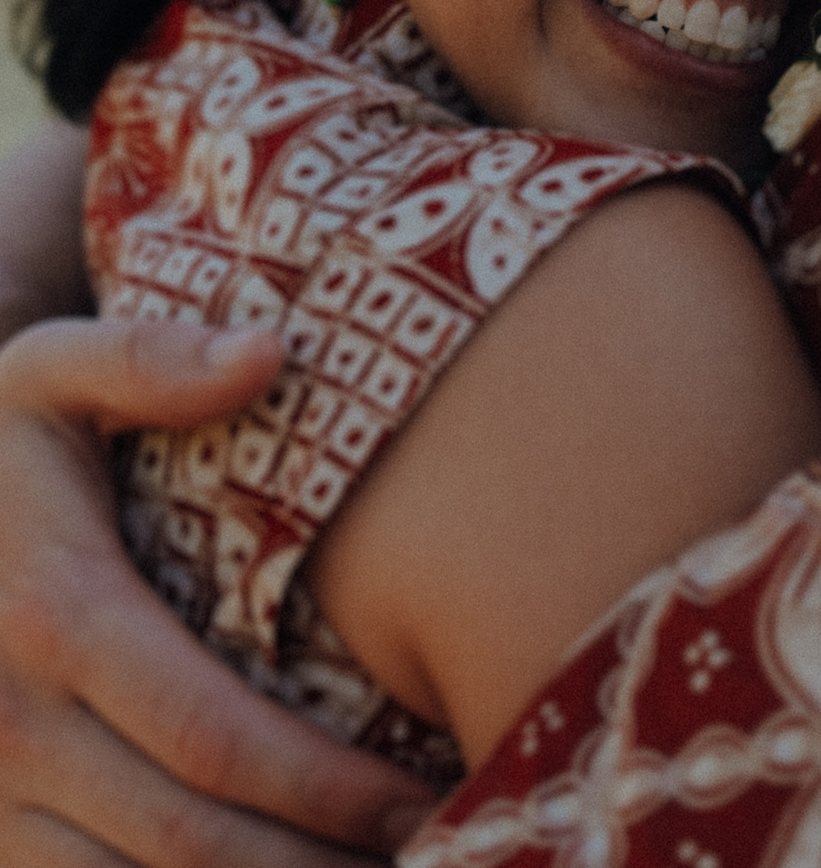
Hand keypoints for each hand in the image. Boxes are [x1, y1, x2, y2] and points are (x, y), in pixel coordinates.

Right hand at [0, 317, 434, 866]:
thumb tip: (269, 350)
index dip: (328, 788)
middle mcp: (12, 727)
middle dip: (316, 866)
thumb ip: (149, 357)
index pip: (216, 737)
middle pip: (188, 844)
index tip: (425, 797)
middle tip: (432, 853)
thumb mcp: (46, 376)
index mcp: (56, 616)